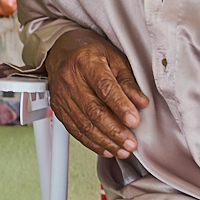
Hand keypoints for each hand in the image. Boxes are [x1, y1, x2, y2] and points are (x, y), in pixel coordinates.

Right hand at [45, 29, 148, 159]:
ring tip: (122, 150)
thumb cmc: (90, 52)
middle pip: (93, 110)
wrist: (62, 50)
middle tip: (131, 143)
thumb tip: (141, 102)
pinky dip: (92, 142)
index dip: (120, 107)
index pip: (105, 88)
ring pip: (84, 124)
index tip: (135, 121)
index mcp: (86, 61)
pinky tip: (106, 148)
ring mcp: (61, 95)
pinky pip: (75, 130)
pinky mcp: (58, 108)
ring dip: (105, 141)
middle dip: (114, 131)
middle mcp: (70, 79)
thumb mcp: (114, 57)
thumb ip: (128, 81)